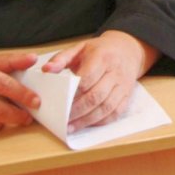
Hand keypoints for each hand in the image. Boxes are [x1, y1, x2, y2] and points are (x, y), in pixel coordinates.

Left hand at [42, 30, 158, 132]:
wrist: (128, 49)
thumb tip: (46, 70)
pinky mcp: (127, 95)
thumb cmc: (100, 51)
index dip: (72, 92)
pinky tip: (87, 124)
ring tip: (70, 127)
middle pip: (96, 96)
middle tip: (61, 118)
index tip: (58, 101)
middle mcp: (115, 71)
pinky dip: (101, 121)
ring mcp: (124, 85)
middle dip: (77, 110)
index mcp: (102, 57)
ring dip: (87, 120)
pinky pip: (116, 113)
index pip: (87, 78)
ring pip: (106, 107)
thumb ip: (61, 58)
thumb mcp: (80, 48)